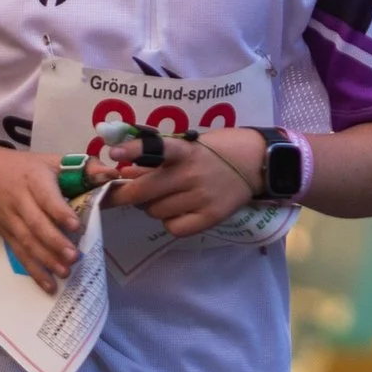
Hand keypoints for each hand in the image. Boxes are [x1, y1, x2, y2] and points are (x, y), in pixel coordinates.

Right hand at [0, 142, 87, 291]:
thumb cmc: (22, 168)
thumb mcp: (50, 160)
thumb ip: (83, 168)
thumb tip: (111, 175)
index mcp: (33, 179)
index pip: (46, 197)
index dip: (60, 212)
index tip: (76, 226)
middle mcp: (19, 200)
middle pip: (36, 224)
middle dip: (55, 242)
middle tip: (74, 257)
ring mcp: (10, 220)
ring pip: (27, 243)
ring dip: (46, 260)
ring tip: (66, 273)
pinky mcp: (5, 235)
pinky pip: (20, 254)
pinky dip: (33, 272)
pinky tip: (49, 286)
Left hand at [105, 129, 262, 237]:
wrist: (256, 163)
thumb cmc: (216, 150)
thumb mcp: (189, 144)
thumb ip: (160, 158)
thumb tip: (126, 172)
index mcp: (185, 151)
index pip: (157, 149)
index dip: (134, 151)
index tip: (115, 154)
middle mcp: (191, 175)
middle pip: (143, 192)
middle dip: (122, 195)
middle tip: (116, 195)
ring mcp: (201, 198)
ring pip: (155, 212)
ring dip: (151, 206)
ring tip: (164, 197)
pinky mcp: (210, 217)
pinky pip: (174, 227)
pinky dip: (169, 221)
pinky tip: (177, 212)